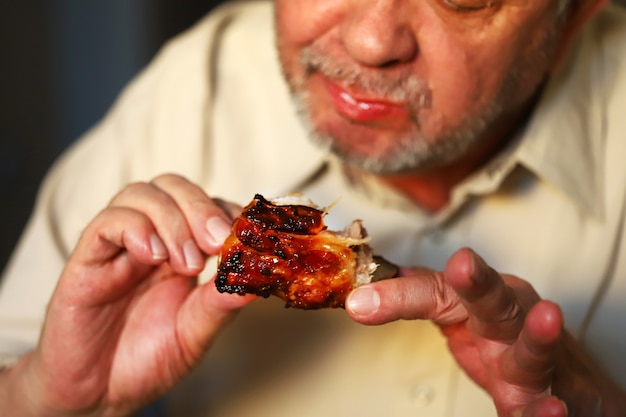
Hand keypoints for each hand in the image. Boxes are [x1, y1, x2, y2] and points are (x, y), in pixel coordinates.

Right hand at [1, 174, 253, 416]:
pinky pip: (107, 222)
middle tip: (217, 242)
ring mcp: (119, 246)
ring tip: (185, 264)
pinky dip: (135, 228)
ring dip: (172, 221)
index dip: (227, 211)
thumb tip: (259, 278)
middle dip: (201, 207)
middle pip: (173, 187)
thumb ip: (222, 301)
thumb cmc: (146, 361)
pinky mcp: (87, 259)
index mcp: (182, 250)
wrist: (100, 395)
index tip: (244, 235)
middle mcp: (152, 240)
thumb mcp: (196, 332)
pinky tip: (152, 256)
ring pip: (141, 194)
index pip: (206, 205)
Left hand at [346, 248, 625, 416]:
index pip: (435, 289)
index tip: (360, 303)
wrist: (563, 380)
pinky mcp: (547, 395)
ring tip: (547, 316)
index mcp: (478, 300)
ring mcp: (529, 358)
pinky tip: (551, 410)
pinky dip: (547, 409)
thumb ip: (422, 296)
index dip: (398, 294)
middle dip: (478, 282)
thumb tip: (370, 284)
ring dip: (537, 335)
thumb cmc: (505, 340)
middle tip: (463, 265)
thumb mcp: (460, 313)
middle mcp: (507, 320)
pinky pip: (543, 404)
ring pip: (531, 348)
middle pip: (492, 300)